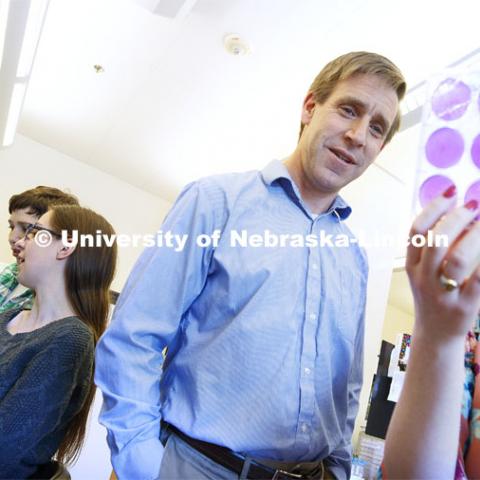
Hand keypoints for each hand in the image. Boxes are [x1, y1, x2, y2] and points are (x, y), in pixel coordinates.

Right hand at [406, 191, 479, 342]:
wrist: (436, 333)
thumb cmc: (435, 295)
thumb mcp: (425, 271)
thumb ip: (437, 245)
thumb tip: (463, 215)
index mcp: (412, 265)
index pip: (416, 231)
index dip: (434, 207)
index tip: (452, 191)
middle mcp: (423, 278)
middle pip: (435, 242)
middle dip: (456, 218)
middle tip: (474, 205)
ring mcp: (443, 293)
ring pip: (456, 259)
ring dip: (474, 237)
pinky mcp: (464, 306)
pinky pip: (479, 280)